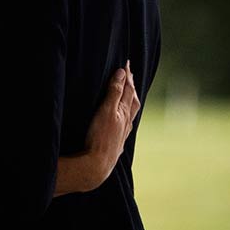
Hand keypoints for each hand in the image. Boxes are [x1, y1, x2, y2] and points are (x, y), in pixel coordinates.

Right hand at [83, 63, 139, 184]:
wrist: (97, 165)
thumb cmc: (99, 137)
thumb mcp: (106, 110)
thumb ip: (114, 91)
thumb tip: (122, 73)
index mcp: (124, 113)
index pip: (128, 91)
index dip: (128, 77)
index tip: (126, 64)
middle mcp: (126, 123)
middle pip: (133, 101)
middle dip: (131, 87)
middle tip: (130, 76)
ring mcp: (122, 134)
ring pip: (130, 114)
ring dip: (130, 102)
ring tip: (130, 95)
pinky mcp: (116, 143)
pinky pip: (125, 125)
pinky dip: (125, 116)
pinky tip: (122, 121)